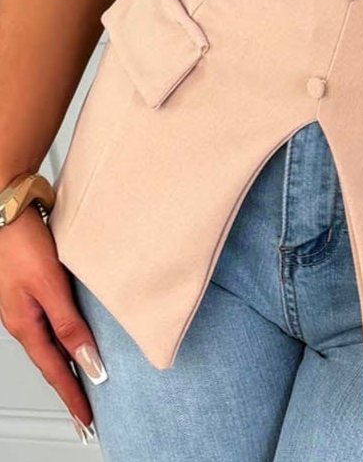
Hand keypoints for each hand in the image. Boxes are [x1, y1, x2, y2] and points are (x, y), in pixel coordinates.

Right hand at [0, 206, 103, 441]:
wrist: (8, 209)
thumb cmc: (22, 243)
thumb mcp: (49, 286)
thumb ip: (69, 324)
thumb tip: (88, 361)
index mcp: (25, 326)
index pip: (55, 371)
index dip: (72, 396)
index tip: (86, 421)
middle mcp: (23, 320)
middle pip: (51, 362)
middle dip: (69, 388)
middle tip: (85, 412)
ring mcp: (24, 306)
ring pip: (50, 343)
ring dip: (66, 364)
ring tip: (83, 382)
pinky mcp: (31, 290)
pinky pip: (50, 323)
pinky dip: (63, 339)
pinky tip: (74, 337)